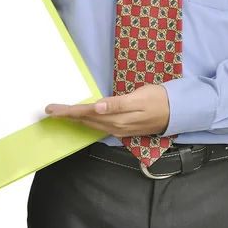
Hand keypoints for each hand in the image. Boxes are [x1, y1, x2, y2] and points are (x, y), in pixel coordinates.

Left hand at [45, 84, 169, 136]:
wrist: (177, 112)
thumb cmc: (158, 99)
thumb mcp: (139, 97)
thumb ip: (117, 103)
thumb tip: (97, 107)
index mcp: (117, 117)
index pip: (86, 113)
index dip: (67, 111)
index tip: (51, 109)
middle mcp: (115, 126)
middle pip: (85, 120)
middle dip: (66, 115)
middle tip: (50, 110)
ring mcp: (119, 130)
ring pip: (91, 124)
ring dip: (75, 119)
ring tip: (61, 113)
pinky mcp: (123, 130)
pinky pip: (99, 126)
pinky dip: (87, 121)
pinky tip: (82, 118)